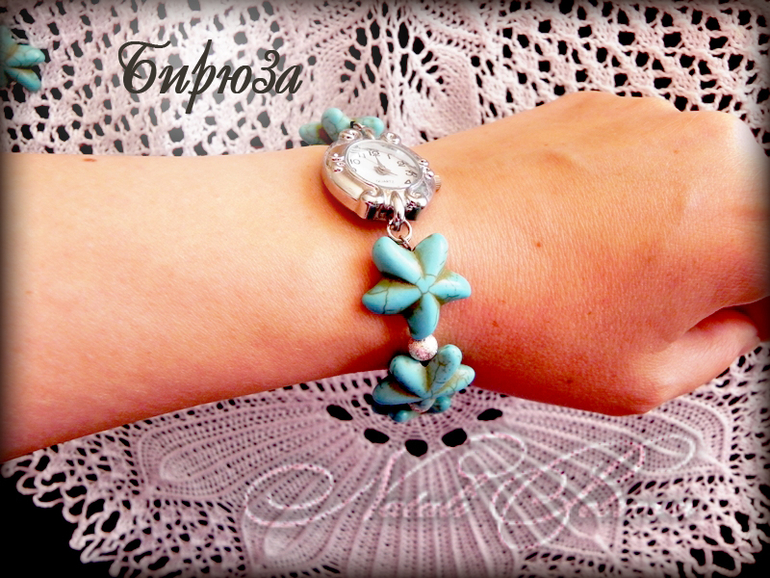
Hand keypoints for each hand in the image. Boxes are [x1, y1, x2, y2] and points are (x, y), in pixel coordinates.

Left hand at [419, 91, 767, 414]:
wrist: (421, 248)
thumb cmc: (516, 313)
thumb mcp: (642, 379)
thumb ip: (718, 348)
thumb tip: (729, 319)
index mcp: (748, 229)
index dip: (746, 312)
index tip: (716, 323)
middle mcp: (714, 154)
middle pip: (746, 223)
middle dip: (711, 266)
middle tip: (645, 305)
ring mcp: (651, 120)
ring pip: (690, 187)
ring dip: (663, 226)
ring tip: (588, 269)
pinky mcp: (597, 108)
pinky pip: (636, 161)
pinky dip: (617, 194)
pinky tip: (564, 231)